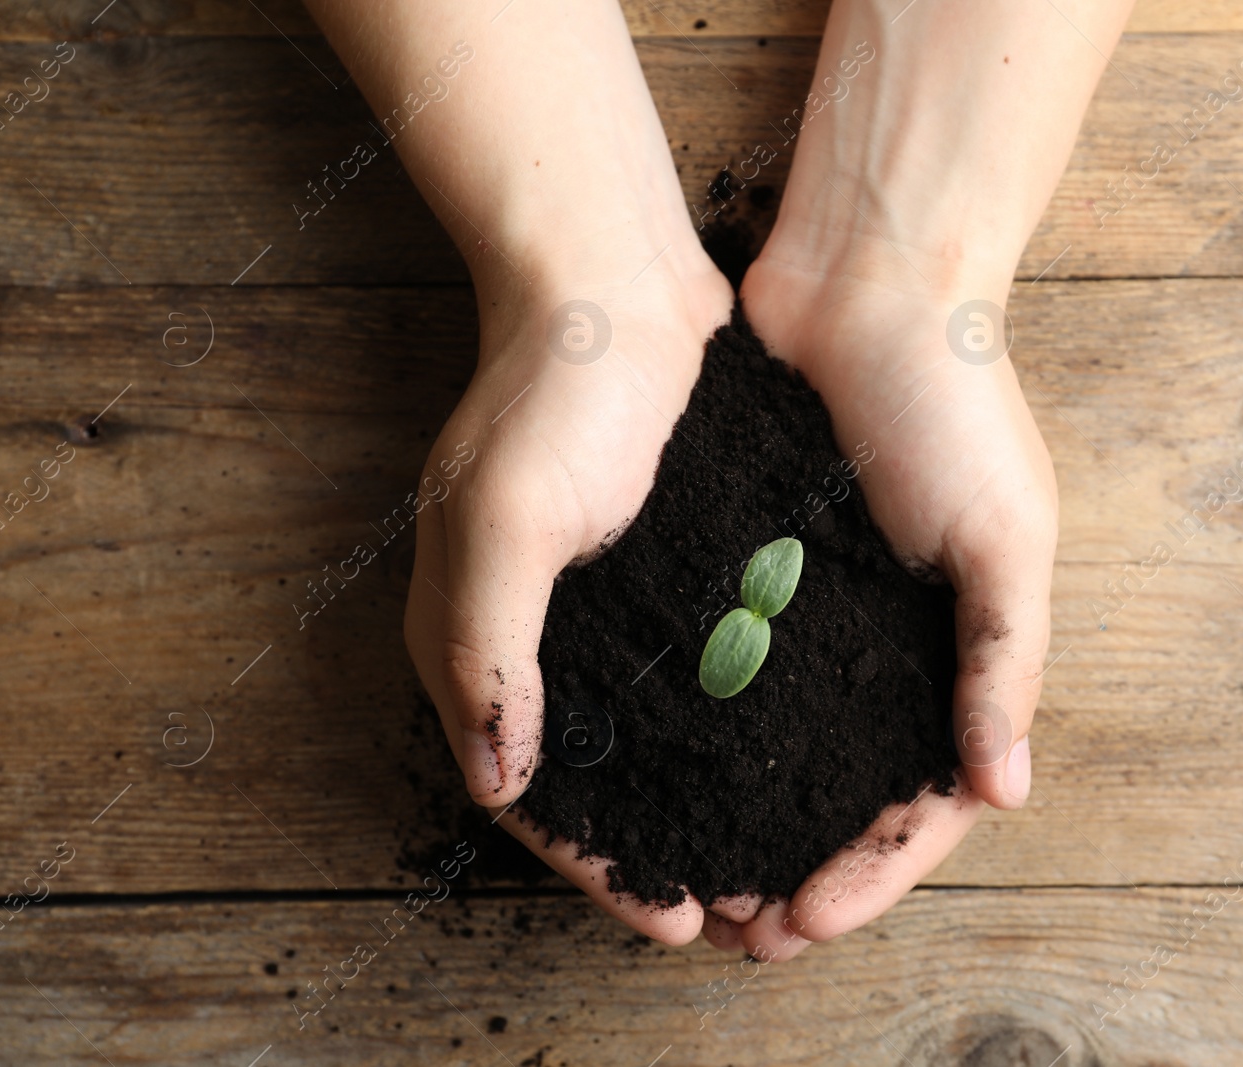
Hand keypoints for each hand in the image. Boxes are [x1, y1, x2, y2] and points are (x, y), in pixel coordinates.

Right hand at [405, 258, 730, 944]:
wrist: (617, 280)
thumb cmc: (554, 391)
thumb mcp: (506, 520)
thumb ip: (485, 650)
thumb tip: (498, 780)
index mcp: (468, 633)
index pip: (523, 793)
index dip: (597, 869)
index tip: (681, 918)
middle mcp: (526, 633)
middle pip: (585, 778)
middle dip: (653, 851)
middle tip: (739, 907)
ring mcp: (592, 602)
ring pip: (639, 735)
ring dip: (694, 797)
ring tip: (769, 848)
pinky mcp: (651, 567)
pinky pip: (679, 674)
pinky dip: (716, 727)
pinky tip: (774, 753)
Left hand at [714, 247, 1058, 958]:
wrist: (869, 283)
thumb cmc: (955, 403)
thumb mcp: (1007, 531)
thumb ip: (1004, 657)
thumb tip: (1004, 788)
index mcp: (963, 651)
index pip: (924, 800)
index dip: (872, 872)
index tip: (804, 921)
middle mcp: (892, 645)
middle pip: (847, 792)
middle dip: (803, 869)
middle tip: (738, 928)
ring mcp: (822, 614)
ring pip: (785, 748)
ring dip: (747, 817)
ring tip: (694, 878)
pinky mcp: (760, 572)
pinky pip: (735, 672)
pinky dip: (710, 733)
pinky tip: (662, 774)